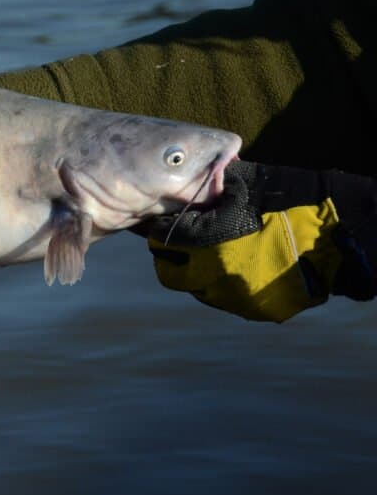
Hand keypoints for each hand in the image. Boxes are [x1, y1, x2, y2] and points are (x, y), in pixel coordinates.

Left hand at [142, 160, 375, 321]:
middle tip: (183, 247)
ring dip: (198, 275)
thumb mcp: (244, 187)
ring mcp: (231, 297)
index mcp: (202, 241)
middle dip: (172, 258)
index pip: (161, 240)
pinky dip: (227, 287)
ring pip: (196, 289)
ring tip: (217, 257)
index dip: (162, 231)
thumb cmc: (286, 204)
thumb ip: (212, 190)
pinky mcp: (252, 310)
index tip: (166, 226)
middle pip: (169, 272)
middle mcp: (210, 274)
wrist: (332, 236)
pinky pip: (227, 300)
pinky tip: (243, 270)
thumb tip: (191, 185)